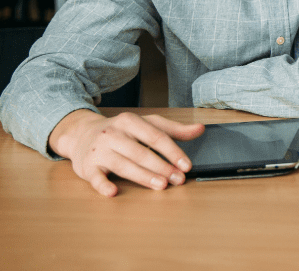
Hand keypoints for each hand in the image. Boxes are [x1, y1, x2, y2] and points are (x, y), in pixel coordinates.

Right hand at [48, 109, 204, 196]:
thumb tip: (200, 129)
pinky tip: (114, 192)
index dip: (172, 151)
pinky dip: (103, 185)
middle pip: (141, 152)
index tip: (186, 165)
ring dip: (143, 176)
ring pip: (124, 165)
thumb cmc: (122, 131)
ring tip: (161, 185)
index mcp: (130, 121)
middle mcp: (113, 134)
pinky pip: (95, 177)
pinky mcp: (87, 167)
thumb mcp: (147, 124)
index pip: (155, 137)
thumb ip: (173, 129)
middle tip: (178, 179)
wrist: (82, 134)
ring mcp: (99, 150)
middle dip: (162, 167)